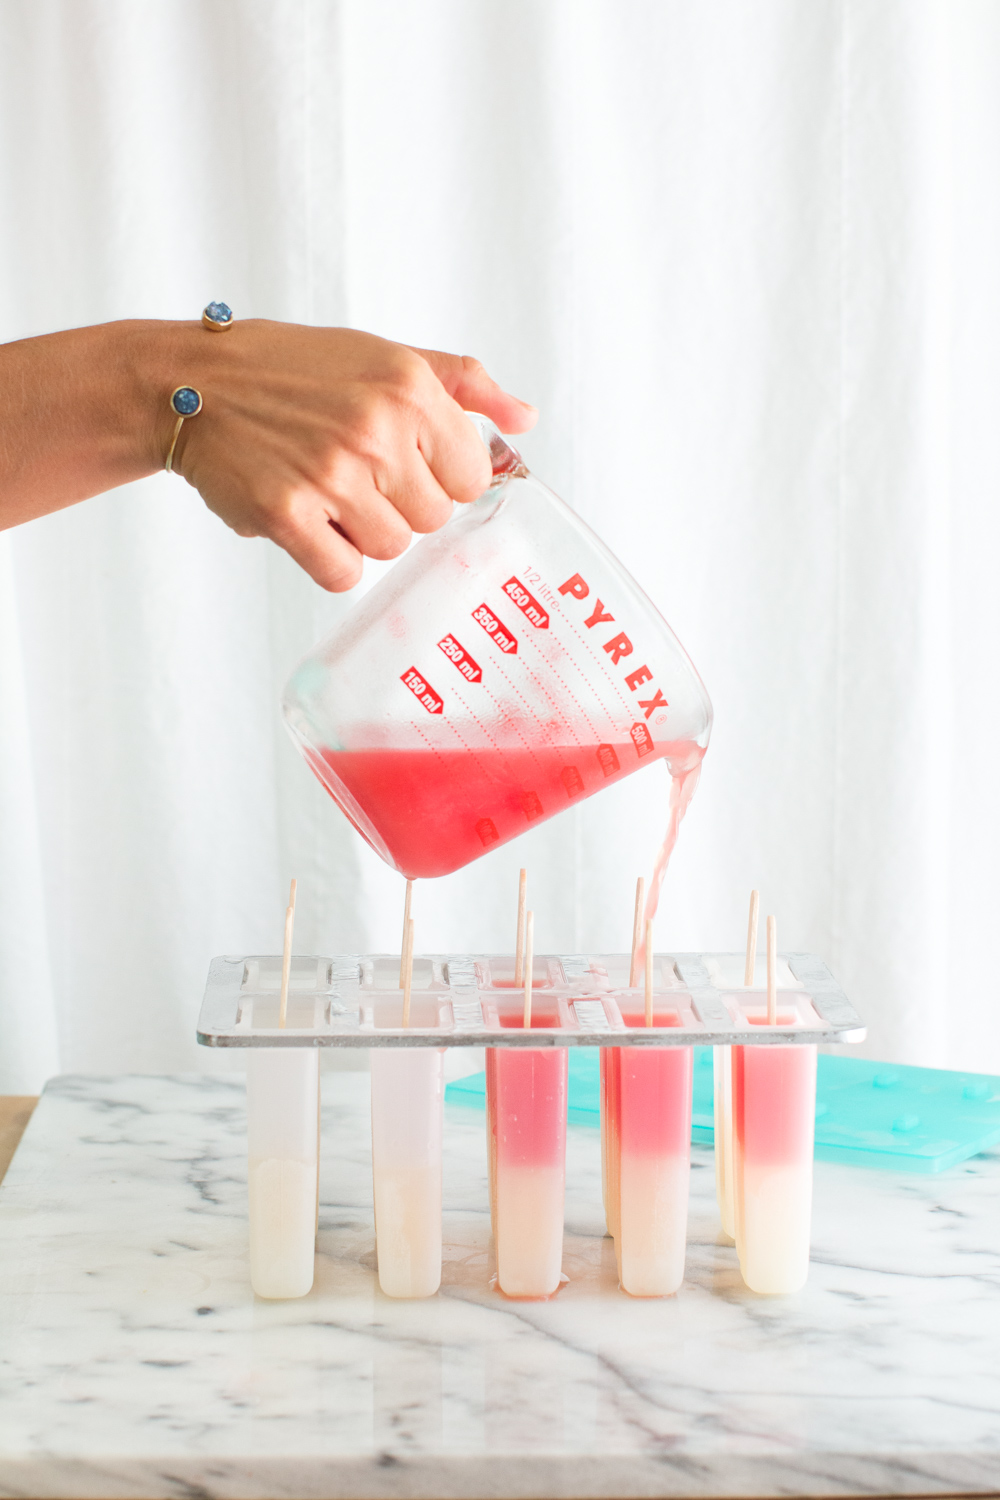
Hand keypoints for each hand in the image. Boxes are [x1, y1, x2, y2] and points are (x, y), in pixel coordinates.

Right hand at [167, 323, 536, 589]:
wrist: (194, 383)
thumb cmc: (293, 371)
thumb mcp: (384, 356)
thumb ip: (463, 385)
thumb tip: (526, 418)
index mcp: (408, 388)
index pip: (471, 476)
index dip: (440, 479)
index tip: (404, 464)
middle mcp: (375, 428)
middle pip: (432, 519)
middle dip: (398, 506)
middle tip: (353, 473)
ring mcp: (330, 474)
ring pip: (390, 549)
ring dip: (361, 532)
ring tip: (326, 491)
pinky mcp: (285, 513)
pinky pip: (343, 573)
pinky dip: (329, 558)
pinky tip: (307, 520)